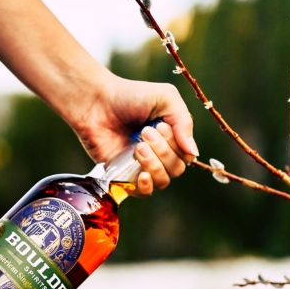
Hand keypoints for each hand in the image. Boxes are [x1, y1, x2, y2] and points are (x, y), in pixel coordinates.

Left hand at [70, 75, 197, 195]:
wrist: (96, 103)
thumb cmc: (129, 96)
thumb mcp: (165, 98)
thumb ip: (184, 122)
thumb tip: (193, 152)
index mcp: (171, 137)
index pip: (186, 155)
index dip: (177, 144)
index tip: (160, 125)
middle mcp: (158, 154)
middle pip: (176, 169)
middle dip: (164, 151)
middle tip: (145, 132)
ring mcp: (140, 166)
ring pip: (162, 181)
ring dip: (154, 165)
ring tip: (138, 146)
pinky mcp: (122, 175)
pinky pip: (142, 192)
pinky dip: (146, 186)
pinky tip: (143, 175)